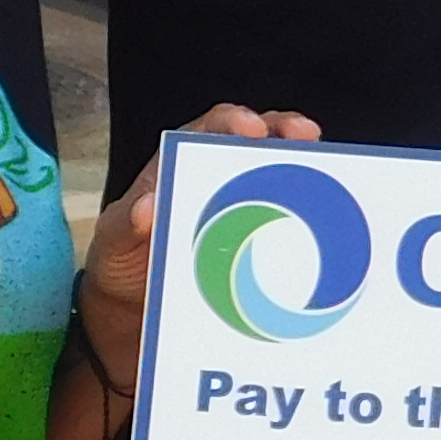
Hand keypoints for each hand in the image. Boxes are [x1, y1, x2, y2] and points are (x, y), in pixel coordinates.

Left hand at [76, 105, 325, 397]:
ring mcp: (242, 211)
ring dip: (306, 169)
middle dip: (285, 131)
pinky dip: (309, 219)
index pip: (210, 129)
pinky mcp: (257, 246)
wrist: (131, 318)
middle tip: (304, 135)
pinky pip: (287, 225)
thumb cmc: (120, 266)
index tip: (249, 127)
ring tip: (328, 173)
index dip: (232, 121)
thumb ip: (124, 225)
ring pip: (280, 178)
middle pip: (258, 141)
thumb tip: (145, 207)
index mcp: (179, 167)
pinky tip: (327, 225)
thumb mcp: (112, 244)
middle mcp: (217, 181)